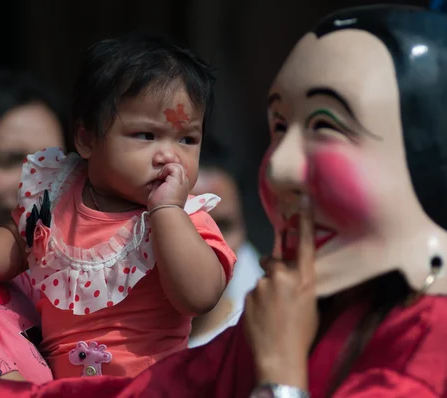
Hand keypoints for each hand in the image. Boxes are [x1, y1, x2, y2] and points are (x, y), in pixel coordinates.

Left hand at [147, 163, 189, 209]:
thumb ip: (161, 182)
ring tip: (160, 177)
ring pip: (177, 165)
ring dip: (166, 168)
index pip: (176, 171)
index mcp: (180, 186)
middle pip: (178, 166)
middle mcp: (184, 182)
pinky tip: (161, 177)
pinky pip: (173, 166)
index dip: (167, 170)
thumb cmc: (160, 205)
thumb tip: (158, 176)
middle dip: (167, 167)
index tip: (159, 176)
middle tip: (159, 176)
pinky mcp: (179, 180)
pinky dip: (165, 169)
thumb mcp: (160, 190)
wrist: (164, 212)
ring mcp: (183, 181)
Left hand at [243, 195, 316, 389]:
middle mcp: (284, 276)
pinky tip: (261, 318)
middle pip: (272, 260)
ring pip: (261, 279)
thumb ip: (299, 283)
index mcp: (305, 279)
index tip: (302, 200)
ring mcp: (264, 284)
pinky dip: (255, 302)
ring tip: (271, 315)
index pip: (303, 243)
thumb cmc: (300, 334)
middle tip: (278, 296)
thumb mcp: (310, 305)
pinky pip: (251, 291)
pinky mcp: (248, 293)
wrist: (279, 357)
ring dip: (264, 291)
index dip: (304, 221)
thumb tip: (289, 275)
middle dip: (273, 271)